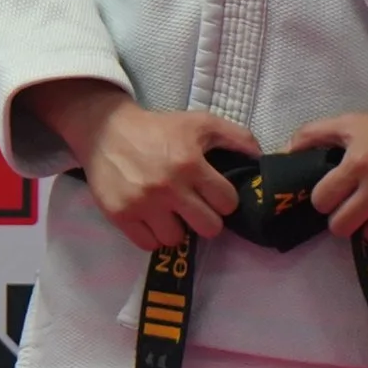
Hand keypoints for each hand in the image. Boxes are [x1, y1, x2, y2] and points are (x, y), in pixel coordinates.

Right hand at [34, 81, 257, 251]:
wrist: (105, 130)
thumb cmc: (158, 128)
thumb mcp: (200, 123)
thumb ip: (237, 137)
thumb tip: (262, 159)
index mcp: (190, 164)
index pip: (227, 203)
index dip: (223, 199)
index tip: (212, 193)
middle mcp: (168, 187)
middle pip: (208, 229)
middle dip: (205, 218)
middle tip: (193, 206)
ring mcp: (142, 204)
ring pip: (176, 239)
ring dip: (175, 227)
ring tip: (168, 211)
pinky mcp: (119, 215)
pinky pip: (148, 244)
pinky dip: (152, 235)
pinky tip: (150, 218)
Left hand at [296, 82, 367, 252]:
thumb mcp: (350, 123)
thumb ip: (312, 134)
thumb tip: (283, 153)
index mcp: (358, 163)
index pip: (322, 201)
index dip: (323, 200)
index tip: (332, 195)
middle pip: (341, 227)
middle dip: (341, 219)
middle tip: (350, 208)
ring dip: (367, 227)